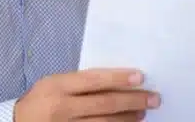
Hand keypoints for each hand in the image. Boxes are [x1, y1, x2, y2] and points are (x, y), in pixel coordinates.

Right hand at [14, 68, 159, 121]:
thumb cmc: (41, 100)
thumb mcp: (54, 83)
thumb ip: (80, 82)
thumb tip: (117, 80)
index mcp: (57, 87)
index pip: (94, 80)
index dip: (119, 78)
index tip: (140, 77)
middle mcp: (61, 109)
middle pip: (104, 105)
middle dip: (132, 101)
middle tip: (153, 99)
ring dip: (127, 119)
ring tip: (142, 113)